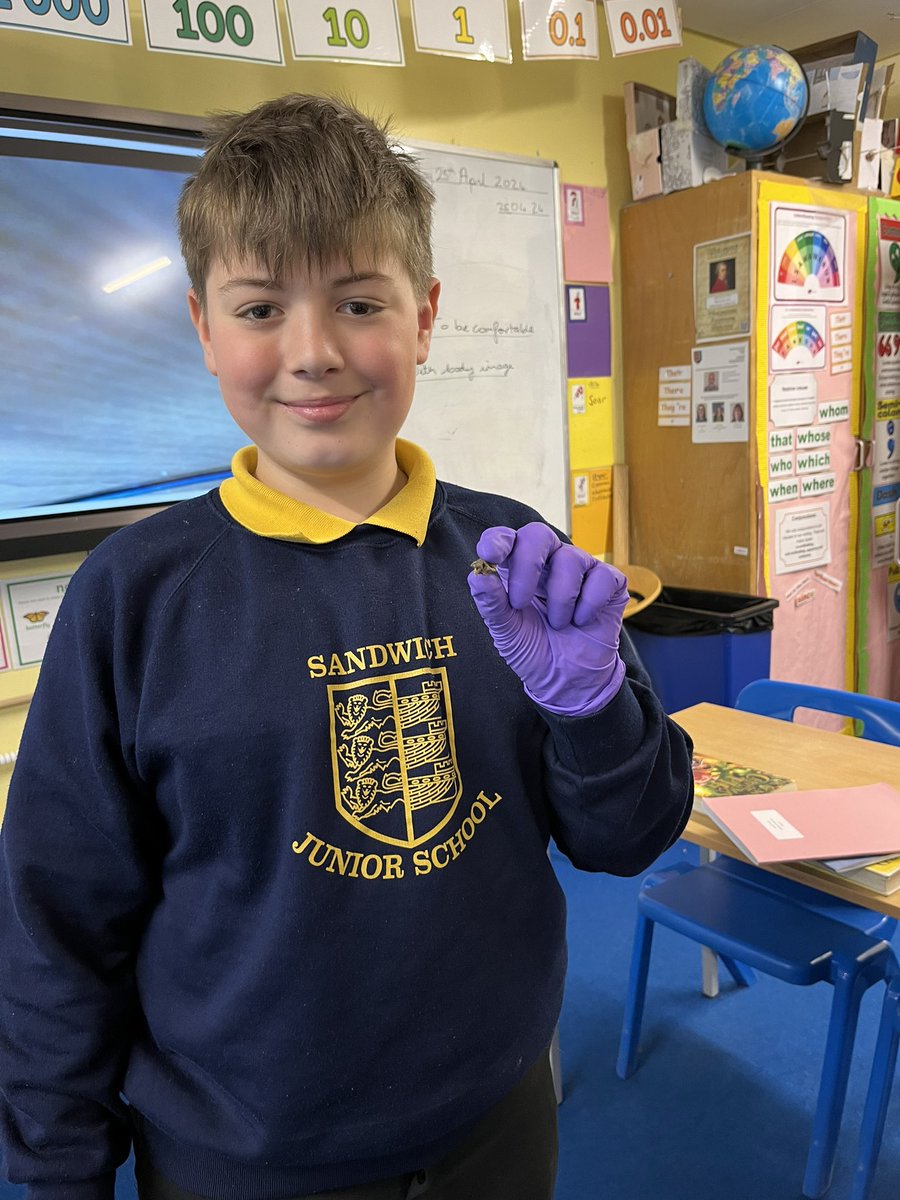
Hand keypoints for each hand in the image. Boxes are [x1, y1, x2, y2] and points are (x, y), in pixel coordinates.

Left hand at [467, 523, 627, 716]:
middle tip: (520, 602)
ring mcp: (580, 569)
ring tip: (558, 624)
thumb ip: (491, 603)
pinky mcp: (608, 582)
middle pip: (539, 535)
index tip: (489, 554)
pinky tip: (582, 621)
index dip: (497, 540)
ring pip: (571, 559)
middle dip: (528, 565)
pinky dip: (589, 604)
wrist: (568, 680)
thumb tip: (478, 575)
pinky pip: (602, 577)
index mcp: (517, 568)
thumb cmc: (534, 649)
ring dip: (561, 599)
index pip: (506, 539)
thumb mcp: (506, 631)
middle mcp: (548, 562)